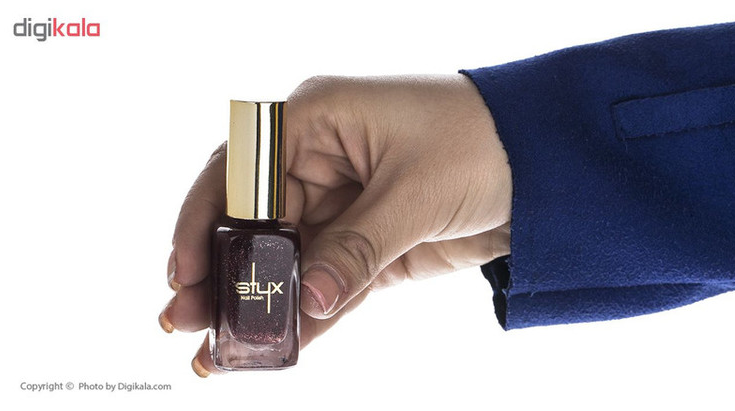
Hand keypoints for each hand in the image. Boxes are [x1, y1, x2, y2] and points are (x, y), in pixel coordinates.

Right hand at [159, 74, 512, 376]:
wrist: (549, 163)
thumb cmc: (484, 142)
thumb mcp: (414, 192)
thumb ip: (355, 248)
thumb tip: (304, 301)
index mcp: (316, 120)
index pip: (239, 170)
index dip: (204, 219)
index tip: (185, 270)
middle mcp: (318, 161)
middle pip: (252, 221)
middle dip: (221, 272)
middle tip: (185, 320)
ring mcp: (342, 206)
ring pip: (285, 259)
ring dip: (256, 302)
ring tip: (218, 349)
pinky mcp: (367, 244)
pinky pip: (325, 281)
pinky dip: (304, 314)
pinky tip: (276, 346)